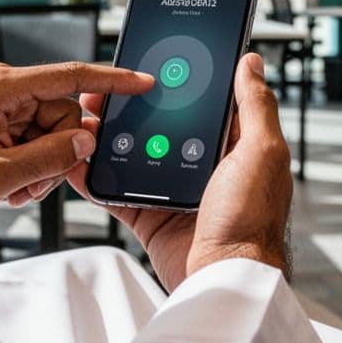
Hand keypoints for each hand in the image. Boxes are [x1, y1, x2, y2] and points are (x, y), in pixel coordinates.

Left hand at [0, 62, 154, 222]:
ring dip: (42, 166)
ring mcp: (5, 104)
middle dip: (58, 153)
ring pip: (54, 132)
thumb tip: (85, 141)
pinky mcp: (2, 119)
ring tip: (13, 187)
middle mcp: (7, 88)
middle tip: (32, 185)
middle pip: (66, 115)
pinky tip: (8, 182)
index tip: (142, 82)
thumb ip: (46, 158)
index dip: (112, 81)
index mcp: (5, 87)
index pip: (72, 76)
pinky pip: (36, 139)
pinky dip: (30, 165)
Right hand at [67, 53, 292, 291]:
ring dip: (109, 137)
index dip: (179, 82)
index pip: (204, 102)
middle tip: (106, 90)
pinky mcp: (152, 216)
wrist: (224, 279)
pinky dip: (97, 178)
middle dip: (133, 107)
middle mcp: (205, 165)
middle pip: (163, 124)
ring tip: (86, 118)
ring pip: (135, 153)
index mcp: (234, 146)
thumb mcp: (261, 153)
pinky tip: (80, 161)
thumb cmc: (252, 221)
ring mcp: (176, 191)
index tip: (153, 63)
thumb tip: (251, 63)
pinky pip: (118, 191)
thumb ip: (255, 106)